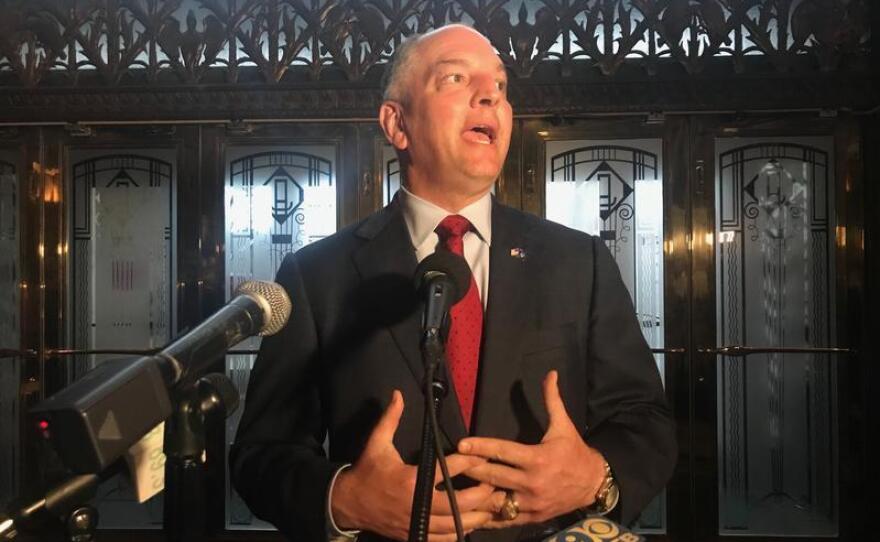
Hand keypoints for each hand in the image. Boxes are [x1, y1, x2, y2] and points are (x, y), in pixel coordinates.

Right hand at [331, 390, 497, 540]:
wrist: (349, 503)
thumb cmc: (367, 471)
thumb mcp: (377, 443)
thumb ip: (390, 419)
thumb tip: (398, 394)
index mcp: (411, 480)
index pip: (448, 470)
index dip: (469, 462)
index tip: (484, 456)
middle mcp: (417, 504)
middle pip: (458, 503)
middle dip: (480, 494)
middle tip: (494, 484)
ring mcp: (417, 523)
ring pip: (454, 525)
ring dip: (475, 517)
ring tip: (491, 507)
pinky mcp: (414, 535)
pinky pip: (442, 540)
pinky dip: (458, 534)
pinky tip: (469, 525)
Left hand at [457, 371, 606, 527]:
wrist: (594, 484)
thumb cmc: (574, 452)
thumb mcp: (563, 425)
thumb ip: (552, 400)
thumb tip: (550, 373)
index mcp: (537, 458)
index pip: (502, 451)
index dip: (480, 447)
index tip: (462, 445)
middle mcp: (533, 482)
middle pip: (494, 476)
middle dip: (472, 470)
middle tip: (452, 465)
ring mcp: (532, 502)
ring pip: (497, 501)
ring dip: (478, 495)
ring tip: (458, 489)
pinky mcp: (533, 517)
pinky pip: (507, 519)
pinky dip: (490, 517)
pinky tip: (474, 511)